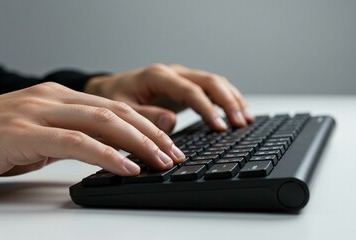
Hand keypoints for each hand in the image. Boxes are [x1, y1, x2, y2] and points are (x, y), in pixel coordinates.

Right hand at [0, 82, 184, 185]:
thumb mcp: (37, 135)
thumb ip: (70, 137)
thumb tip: (103, 150)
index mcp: (57, 96)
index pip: (113, 107)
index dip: (146, 124)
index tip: (168, 142)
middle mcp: (51, 98)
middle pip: (115, 111)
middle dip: (151, 133)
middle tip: (174, 153)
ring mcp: (37, 112)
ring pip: (102, 122)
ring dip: (138, 143)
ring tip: (161, 162)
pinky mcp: (22, 133)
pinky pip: (75, 143)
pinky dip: (106, 155)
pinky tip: (127, 167)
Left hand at [85, 64, 253, 132]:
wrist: (109, 90)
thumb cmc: (113, 99)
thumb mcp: (122, 109)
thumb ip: (144, 115)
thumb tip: (170, 122)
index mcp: (158, 76)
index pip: (190, 90)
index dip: (207, 108)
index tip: (220, 127)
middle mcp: (174, 73)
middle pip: (210, 81)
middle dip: (228, 102)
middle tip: (240, 123)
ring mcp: (181, 78)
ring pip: (215, 82)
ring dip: (232, 99)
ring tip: (245, 119)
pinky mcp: (185, 87)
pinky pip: (211, 89)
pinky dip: (226, 100)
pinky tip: (237, 112)